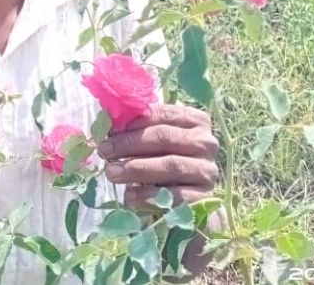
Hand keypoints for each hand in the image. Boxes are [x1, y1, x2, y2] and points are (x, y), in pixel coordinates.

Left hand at [96, 104, 218, 207]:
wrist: (185, 199)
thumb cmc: (163, 162)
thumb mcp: (152, 143)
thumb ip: (137, 130)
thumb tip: (108, 123)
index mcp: (195, 121)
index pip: (163, 115)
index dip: (134, 122)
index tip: (109, 131)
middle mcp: (206, 142)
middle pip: (166, 138)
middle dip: (131, 144)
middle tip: (105, 151)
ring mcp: (207, 170)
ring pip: (171, 165)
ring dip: (137, 169)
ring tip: (112, 172)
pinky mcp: (205, 196)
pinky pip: (176, 195)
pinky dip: (150, 195)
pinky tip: (129, 196)